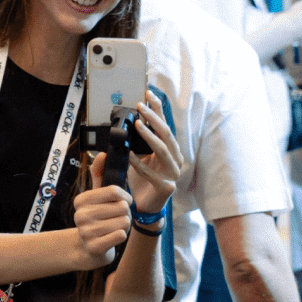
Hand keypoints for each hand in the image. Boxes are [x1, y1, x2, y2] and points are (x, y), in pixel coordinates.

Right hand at [70, 162, 131, 268]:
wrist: (88, 249)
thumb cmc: (96, 219)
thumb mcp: (96, 197)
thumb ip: (100, 175)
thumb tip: (102, 154)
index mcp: (81, 200)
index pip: (114, 191)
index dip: (125, 197)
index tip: (123, 202)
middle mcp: (81, 215)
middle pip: (122, 208)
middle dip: (125, 214)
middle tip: (116, 219)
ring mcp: (86, 232)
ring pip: (124, 222)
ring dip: (124, 226)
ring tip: (114, 228)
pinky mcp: (94, 247)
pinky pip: (120, 236)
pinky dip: (121, 236)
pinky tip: (112, 237)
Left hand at [121, 101, 184, 216]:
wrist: (143, 207)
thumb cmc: (141, 181)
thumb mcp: (138, 157)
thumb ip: (135, 142)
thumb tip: (125, 123)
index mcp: (170, 149)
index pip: (165, 124)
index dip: (158, 108)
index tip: (148, 93)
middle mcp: (175, 159)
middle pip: (166, 133)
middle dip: (153, 117)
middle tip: (140, 105)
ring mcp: (172, 173)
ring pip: (162, 150)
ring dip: (149, 135)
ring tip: (137, 125)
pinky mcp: (165, 187)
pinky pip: (150, 172)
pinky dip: (138, 162)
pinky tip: (128, 154)